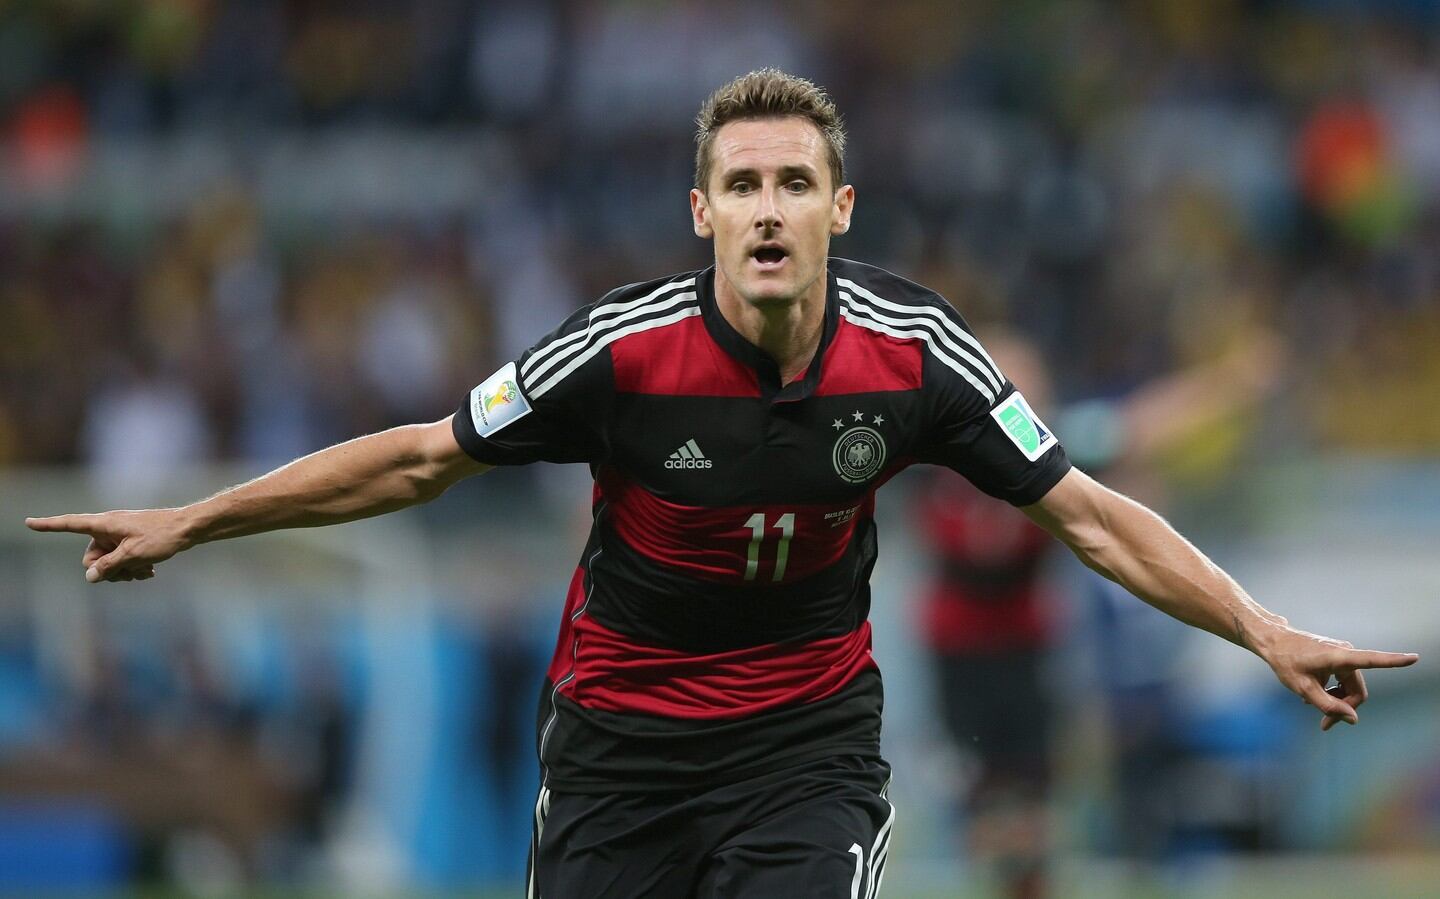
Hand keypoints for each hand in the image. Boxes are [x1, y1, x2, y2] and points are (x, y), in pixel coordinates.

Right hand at [25, 509, 191, 582]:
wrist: (190, 529)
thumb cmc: (162, 536)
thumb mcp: (133, 555)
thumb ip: (108, 567)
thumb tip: (89, 576)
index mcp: (104, 524)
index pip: (70, 524)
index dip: (48, 525)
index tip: (28, 521)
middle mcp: (109, 528)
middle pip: (92, 557)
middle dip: (107, 570)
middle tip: (130, 572)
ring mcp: (121, 536)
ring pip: (110, 562)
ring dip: (124, 571)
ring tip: (144, 571)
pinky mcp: (133, 542)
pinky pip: (123, 560)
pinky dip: (133, 567)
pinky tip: (150, 572)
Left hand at [1256, 624, 1418, 730]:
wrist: (1273, 642)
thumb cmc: (1285, 662)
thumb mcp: (1303, 688)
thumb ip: (1327, 705)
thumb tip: (1353, 719)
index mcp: (1340, 657)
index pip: (1373, 660)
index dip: (1395, 662)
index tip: (1414, 658)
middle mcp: (1346, 654)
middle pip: (1357, 691)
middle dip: (1344, 709)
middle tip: (1324, 725)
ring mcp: (1343, 655)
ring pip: (1350, 688)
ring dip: (1337, 701)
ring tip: (1313, 708)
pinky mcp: (1338, 658)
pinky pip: (1344, 681)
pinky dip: (1333, 692)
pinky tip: (1312, 697)